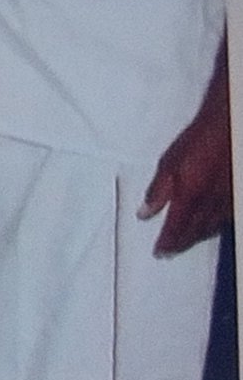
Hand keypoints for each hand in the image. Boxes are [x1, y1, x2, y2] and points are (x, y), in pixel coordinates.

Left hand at [142, 105, 233, 256]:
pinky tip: (210, 227)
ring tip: (186, 242)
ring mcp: (229, 201)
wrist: (229, 126)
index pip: (176, 229)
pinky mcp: (237, 196)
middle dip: (181, 243)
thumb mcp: (168, 163)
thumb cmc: (199, 140)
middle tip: (170, 251)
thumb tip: (145, 213)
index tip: (159, 252)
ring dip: (198, 237)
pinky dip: (215, 226)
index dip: (167, 243)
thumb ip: (157, 191)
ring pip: (213, 228)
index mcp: (191, 197)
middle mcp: (212, 204)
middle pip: (195, 232)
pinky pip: (226, 218)